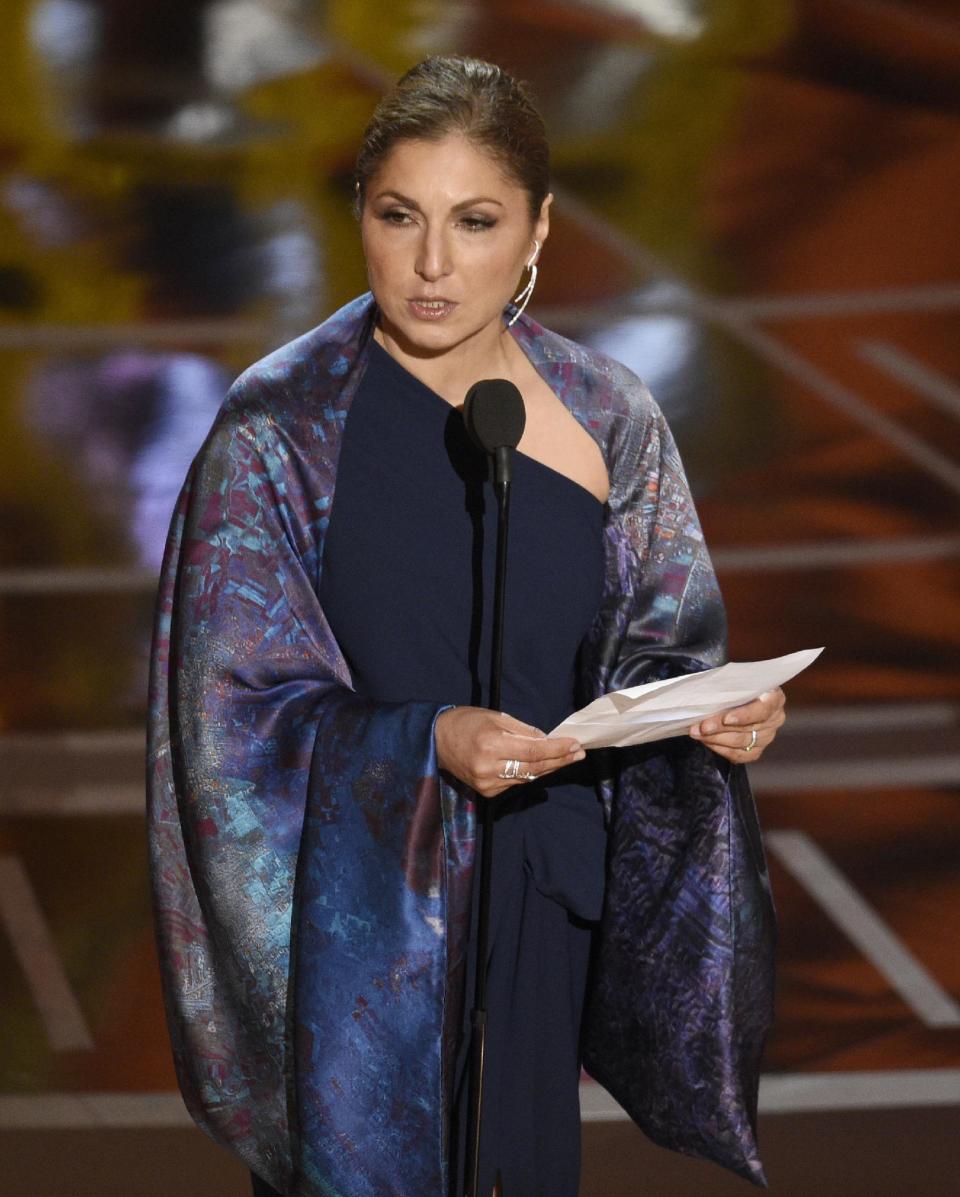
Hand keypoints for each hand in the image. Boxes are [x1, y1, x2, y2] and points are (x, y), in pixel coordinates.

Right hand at [435, 707, 584, 797]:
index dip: (557, 749)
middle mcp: (489, 767)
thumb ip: (523, 730)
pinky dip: (530, 773)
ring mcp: (487, 783)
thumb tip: (547, 740)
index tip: (575, 744)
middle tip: (579, 753)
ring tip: (567, 758)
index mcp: (491, 744)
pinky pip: (515, 782)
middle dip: (559, 760)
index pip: (533, 751)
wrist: (435, 741)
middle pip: (534, 767)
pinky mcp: (486, 792)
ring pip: (527, 777)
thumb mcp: (495, 717)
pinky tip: (542, 765)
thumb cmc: (466, 722)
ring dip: (549, 768)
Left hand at [688, 687, 785, 762]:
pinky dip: (720, 749)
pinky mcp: (756, 750)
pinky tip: (706, 741)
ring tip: (696, 732)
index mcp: (774, 698)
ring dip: (715, 739)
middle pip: (748, 728)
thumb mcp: (734, 679)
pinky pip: (739, 755)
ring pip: (741, 743)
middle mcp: (775, 719)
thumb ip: (728, 686)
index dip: (745, 715)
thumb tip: (708, 692)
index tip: (726, 719)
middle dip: (720, 727)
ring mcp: (767, 737)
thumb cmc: (736, 684)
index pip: (763, 710)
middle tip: (700, 726)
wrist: (736, 695)